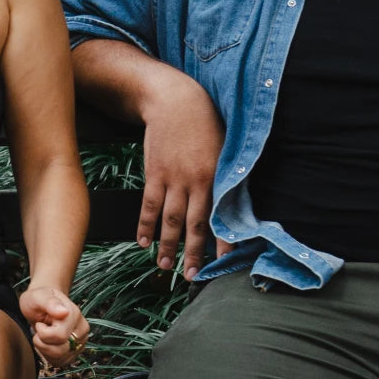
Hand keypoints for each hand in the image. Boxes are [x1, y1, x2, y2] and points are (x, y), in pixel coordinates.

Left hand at [20, 286, 90, 368]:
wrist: (42, 304)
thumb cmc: (38, 300)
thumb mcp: (38, 297)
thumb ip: (49, 303)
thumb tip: (63, 312)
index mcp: (74, 314)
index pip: (59, 336)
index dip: (42, 332)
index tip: (40, 323)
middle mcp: (81, 329)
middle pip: (60, 350)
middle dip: (42, 343)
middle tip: (40, 330)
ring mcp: (80, 342)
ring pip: (61, 359)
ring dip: (45, 350)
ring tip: (43, 336)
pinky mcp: (75, 352)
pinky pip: (61, 363)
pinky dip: (49, 356)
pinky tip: (47, 344)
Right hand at [139, 74, 225, 279]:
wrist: (174, 101)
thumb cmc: (206, 123)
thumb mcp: (224, 149)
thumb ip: (227, 177)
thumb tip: (233, 206)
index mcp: (216, 177)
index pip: (220, 216)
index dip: (222, 242)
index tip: (224, 264)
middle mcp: (195, 181)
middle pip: (193, 225)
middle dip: (193, 253)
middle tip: (192, 277)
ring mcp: (172, 178)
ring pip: (169, 219)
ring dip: (167, 245)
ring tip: (164, 266)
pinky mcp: (154, 173)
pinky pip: (149, 204)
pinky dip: (145, 224)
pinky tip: (144, 241)